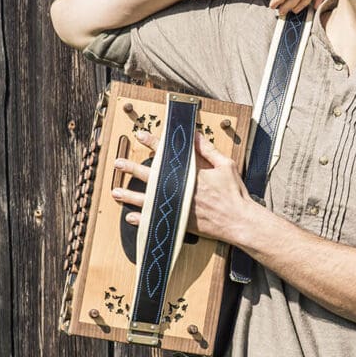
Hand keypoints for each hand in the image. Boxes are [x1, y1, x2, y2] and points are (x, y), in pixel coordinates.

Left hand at [110, 130, 254, 243]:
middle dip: (132, 169)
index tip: (140, 135)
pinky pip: (156, 221)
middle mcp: (181, 189)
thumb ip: (208, 150)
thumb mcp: (226, 166)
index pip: (168, 153)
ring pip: (148, 200)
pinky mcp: (180, 222)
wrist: (240, 222)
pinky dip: (142, 220)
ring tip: (115, 192)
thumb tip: (194, 136)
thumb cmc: (235, 194)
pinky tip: (131, 217)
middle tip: (118, 163)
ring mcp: (178, 207)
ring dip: (130, 196)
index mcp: (192, 172)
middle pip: (151, 176)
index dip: (153, 142)